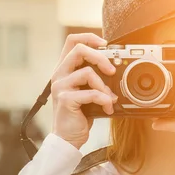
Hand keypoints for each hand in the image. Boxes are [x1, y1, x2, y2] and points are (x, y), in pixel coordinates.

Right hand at [51, 33, 118, 149]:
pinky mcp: (65, 99)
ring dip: (104, 86)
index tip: (106, 44)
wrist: (68, 138)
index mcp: (64, 69)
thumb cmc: (79, 115)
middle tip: (112, 71)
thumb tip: (115, 69)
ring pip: (87, 73)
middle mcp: (59, 75)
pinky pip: (91, 93)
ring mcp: (60, 86)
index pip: (72, 41)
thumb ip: (94, 78)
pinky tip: (107, 108)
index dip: (89, 37)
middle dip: (100, 57)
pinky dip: (104, 100)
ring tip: (110, 98)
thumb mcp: (88, 91)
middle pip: (78, 50)